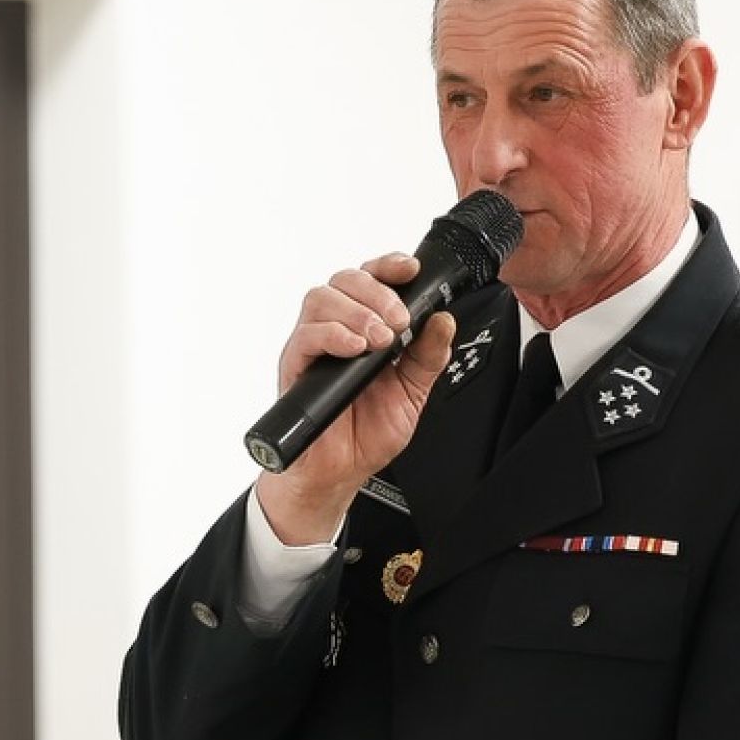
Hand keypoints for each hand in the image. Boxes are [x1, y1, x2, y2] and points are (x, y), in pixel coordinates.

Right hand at [254, 252, 456, 545]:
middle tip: (399, 322)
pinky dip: (333, 335)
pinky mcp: (295, 367)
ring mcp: (313, 346)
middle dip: (377, 292)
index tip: (410, 271)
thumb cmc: (367, 434)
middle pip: (345, 279)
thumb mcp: (413, 393)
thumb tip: (444, 321)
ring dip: (356, 313)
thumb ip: (429, 357)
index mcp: (365, 328)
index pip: (371, 279)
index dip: (389, 266)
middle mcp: (336, 331)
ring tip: (379, 341)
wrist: (339, 473)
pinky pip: (306, 336)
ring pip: (322, 298)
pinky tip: (355, 349)